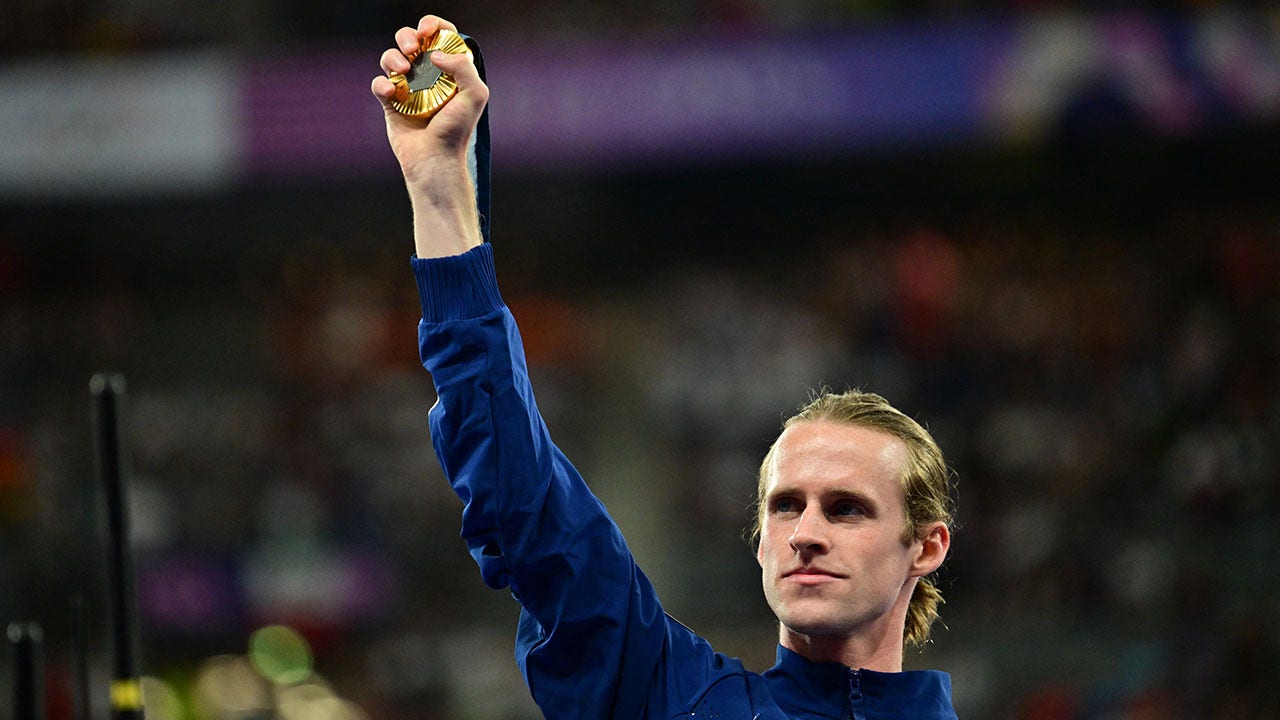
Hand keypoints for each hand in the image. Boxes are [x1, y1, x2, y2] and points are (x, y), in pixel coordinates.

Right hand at [371, 15, 488, 256]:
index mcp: (449, 70)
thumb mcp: (474, 95)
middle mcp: (428, 76)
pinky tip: (392, 93)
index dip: (433, 25)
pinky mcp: (391, 103)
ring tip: (403, 71)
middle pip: (410, 40)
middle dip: (407, 36)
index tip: (426, 29)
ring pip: (391, 58)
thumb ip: (463, 67)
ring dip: (392, 57)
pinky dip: (382, 84)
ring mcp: (408, 88)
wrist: (435, 159)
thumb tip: (434, 54)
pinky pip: (379, 83)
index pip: (441, 36)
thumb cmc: (457, 130)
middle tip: (412, 49)